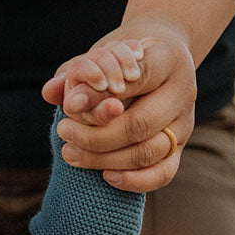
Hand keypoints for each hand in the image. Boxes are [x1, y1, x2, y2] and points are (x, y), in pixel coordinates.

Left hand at [42, 24, 195, 191]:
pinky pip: (163, 174)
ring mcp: (184, 123)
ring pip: (147, 153)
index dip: (99, 96)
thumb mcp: (103, 53)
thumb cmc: (123, 59)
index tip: (70, 105)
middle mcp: (182, 92)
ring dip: (105, 159)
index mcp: (167, 59)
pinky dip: (134, 180)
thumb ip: (77, 71)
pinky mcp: (179, 148)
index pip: (135, 79)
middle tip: (64, 133)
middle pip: (139, 125)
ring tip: (71, 153)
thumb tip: (50, 92)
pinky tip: (105, 175)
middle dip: (95, 136)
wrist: (158, 62)